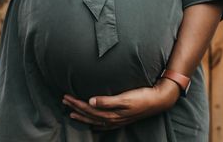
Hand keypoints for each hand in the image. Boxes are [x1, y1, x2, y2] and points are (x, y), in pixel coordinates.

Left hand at [61, 78, 180, 130]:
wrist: (158, 101)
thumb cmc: (142, 97)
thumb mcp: (125, 98)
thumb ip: (107, 101)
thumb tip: (90, 101)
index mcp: (111, 113)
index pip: (88, 109)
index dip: (76, 103)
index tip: (66, 97)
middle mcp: (112, 119)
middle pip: (89, 115)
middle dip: (75, 108)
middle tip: (64, 101)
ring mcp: (117, 120)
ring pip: (94, 120)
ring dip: (82, 116)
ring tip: (71, 112)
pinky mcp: (122, 119)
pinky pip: (104, 124)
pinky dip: (95, 124)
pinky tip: (92, 125)